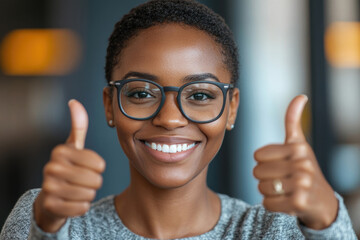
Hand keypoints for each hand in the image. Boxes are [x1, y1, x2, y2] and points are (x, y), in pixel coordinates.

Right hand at [34, 99, 105, 232]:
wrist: (51, 196)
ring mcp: (49, 187)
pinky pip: (82, 208)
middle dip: (94, 182)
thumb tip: (74, 102)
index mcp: (60, 151)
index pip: (99, 164)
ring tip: (76, 189)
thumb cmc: (68, 168)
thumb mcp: (73, 147)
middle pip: (95, 180)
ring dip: (88, 194)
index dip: (98, 168)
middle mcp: (51, 167)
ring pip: (89, 194)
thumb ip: (78, 126)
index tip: (88, 167)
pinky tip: (72, 201)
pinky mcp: (51, 205)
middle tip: (82, 180)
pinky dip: (82, 206)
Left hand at [253, 95, 337, 229]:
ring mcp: (302, 184)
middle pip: (257, 172)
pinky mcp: (299, 203)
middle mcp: (302, 165)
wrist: (322, 200)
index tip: (278, 164)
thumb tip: (300, 96)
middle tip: (281, 179)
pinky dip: (271, 204)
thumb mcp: (299, 144)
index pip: (257, 156)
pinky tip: (285, 201)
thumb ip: (293, 121)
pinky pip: (267, 203)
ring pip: (261, 187)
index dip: (263, 162)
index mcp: (298, 148)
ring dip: (267, 191)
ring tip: (283, 190)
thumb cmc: (304, 168)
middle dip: (264, 177)